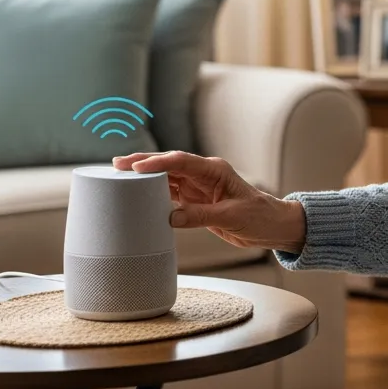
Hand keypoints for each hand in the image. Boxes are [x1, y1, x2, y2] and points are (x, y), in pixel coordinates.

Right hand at [113, 151, 306, 252]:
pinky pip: (170, 194)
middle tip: (117, 164)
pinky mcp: (195, 201)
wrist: (270, 226)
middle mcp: (204, 175)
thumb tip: (170, 217)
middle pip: (168, 165)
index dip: (157, 163)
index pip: (181, 162)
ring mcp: (198, 187)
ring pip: (166, 178)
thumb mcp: (231, 216)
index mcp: (214, 170)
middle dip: (143, 163)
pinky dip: (153, 194)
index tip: (136, 168)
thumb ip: (201, 216)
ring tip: (119, 178)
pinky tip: (137, 195)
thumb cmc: (258, 216)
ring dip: (144, 178)